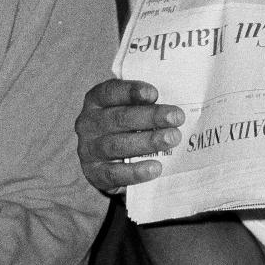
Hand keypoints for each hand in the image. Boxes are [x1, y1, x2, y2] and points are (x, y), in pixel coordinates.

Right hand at [74, 78, 184, 193]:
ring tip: (171, 139)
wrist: (104, 161)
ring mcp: (89, 149)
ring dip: (147, 142)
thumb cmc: (123, 127)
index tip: (154, 93)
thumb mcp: (128, 110)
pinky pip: (115, 173)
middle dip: (150, 117)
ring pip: (118, 145)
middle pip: (119, 118)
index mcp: (96, 100)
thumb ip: (143, 104)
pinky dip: (136, 171)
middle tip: (176, 118)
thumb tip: (172, 107)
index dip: (131, 91)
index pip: (110, 91)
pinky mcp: (94, 173)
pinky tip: (156, 167)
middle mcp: (89, 123)